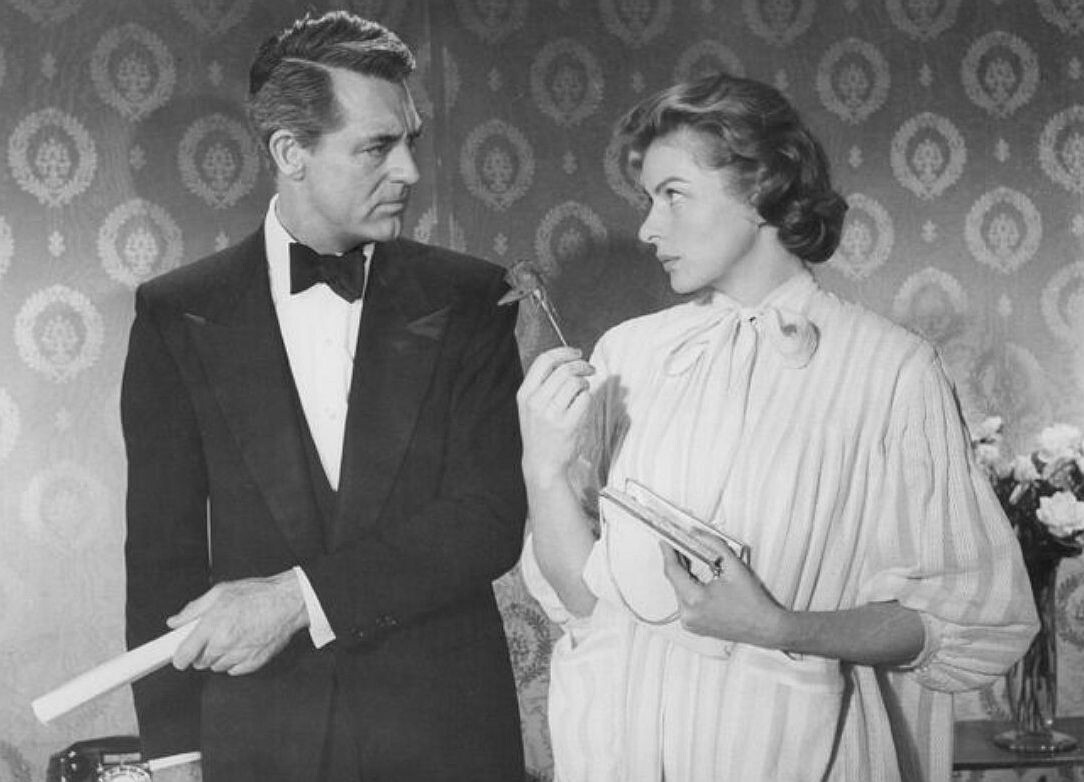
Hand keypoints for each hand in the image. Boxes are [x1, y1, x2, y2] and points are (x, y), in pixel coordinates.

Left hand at [167, 570, 307, 675]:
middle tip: (213, 636)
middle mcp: (224, 643)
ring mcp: (239, 655)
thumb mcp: (220, 592)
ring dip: (219, 657)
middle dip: (202, 652)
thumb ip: (193, 609)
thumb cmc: (258, 594)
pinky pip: (234, 671)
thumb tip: (176, 622)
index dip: (179, 657)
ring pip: (216, 667)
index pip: (184, 655)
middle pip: (199, 663)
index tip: (180, 656)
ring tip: (232, 637)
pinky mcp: (253, 663)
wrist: (288, 602)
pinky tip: (243, 644)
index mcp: (213, 624)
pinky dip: (235, 661)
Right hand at [516, 346, 594, 481]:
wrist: (542, 463)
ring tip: (584, 390)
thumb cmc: (540, 433)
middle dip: (582, 365)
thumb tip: (567, 360)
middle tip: (590, 369)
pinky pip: (585, 399)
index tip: (577, 353)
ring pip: (576, 383)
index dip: (564, 352)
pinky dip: (588, 398)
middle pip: (564, 369)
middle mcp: (536, 402)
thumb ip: (544, 384)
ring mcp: (552, 414)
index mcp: (525, 394)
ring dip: (585, 382)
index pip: (544, 360)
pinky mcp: (568, 425)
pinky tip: (583, 405)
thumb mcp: (531, 406)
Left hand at [660, 537, 789, 648]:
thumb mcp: (734, 566)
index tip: (665, 541)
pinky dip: (689, 589)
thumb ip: (714, 545)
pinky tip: (697, 579)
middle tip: (680, 546)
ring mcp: (690, 623)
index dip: (668, 553)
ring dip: (684, 576)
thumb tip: (698, 534)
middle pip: (675, 581)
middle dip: (678, 562)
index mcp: (696, 600)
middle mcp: (689, 614)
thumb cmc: (753, 602)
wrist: (765, 627)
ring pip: (679, 591)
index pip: (673, 571)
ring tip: (692, 561)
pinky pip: (685, 603)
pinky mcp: (693, 626)